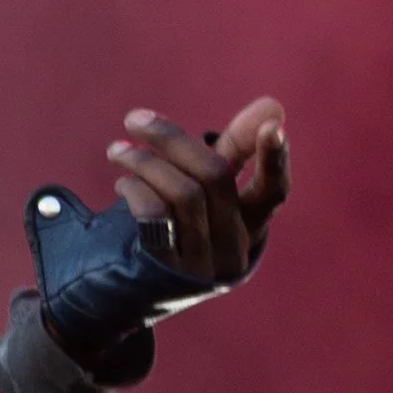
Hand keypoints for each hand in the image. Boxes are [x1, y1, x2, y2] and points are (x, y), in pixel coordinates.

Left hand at [103, 94, 288, 284]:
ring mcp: (204, 264)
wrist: (128, 288)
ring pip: (183, 192)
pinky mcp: (170, 271)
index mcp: (251, 224)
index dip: (275, 158)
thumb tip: (274, 105)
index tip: (273, 125)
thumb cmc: (177, 225)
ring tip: (117, 150)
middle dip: (172, 139)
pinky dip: (137, 188)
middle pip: (214, 176)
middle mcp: (234, 246)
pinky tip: (123, 182)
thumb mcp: (206, 188)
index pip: (274, 190)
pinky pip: (157, 216)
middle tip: (135, 119)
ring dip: (143, 161)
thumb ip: (236, 147)